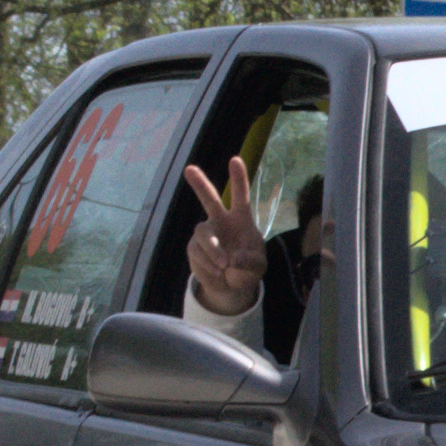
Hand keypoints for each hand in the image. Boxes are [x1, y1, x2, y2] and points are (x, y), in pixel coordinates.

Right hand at [184, 155, 264, 316]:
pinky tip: (218, 272)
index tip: (235, 160)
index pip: (241, 195)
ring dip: (214, 250)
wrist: (231, 285)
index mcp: (241, 219)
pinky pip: (198, 253)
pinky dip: (209, 265)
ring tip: (224, 265)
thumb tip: (231, 258)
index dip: (238, 178)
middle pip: (209, 199)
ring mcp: (206, 233)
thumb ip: (248, 261)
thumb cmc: (247, 268)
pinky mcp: (194, 247)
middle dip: (200, 184)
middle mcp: (221, 221)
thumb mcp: (257, 266)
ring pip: (203, 233)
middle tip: (189, 169)